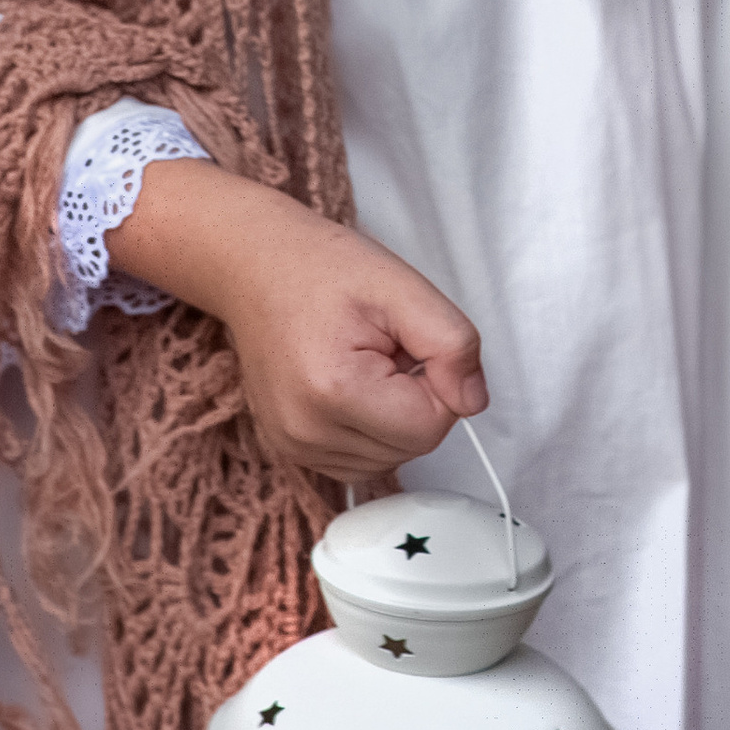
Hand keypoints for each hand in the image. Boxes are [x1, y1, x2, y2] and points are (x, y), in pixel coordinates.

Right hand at [111, 162, 487, 480]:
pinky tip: (353, 386)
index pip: (431, 427)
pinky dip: (371, 429)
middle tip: (386, 348)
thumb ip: (453, 344)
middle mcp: (306, 432)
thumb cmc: (324, 270)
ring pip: (388, 459)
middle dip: (416, 399)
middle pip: (410, 448)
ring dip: (394, 416)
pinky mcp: (289, 450)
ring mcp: (293, 447)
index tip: (410, 344)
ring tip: (365, 363)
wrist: (257, 267)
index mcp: (334, 391)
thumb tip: (472, 401)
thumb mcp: (404, 287)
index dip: (439, 382)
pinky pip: (359, 462)